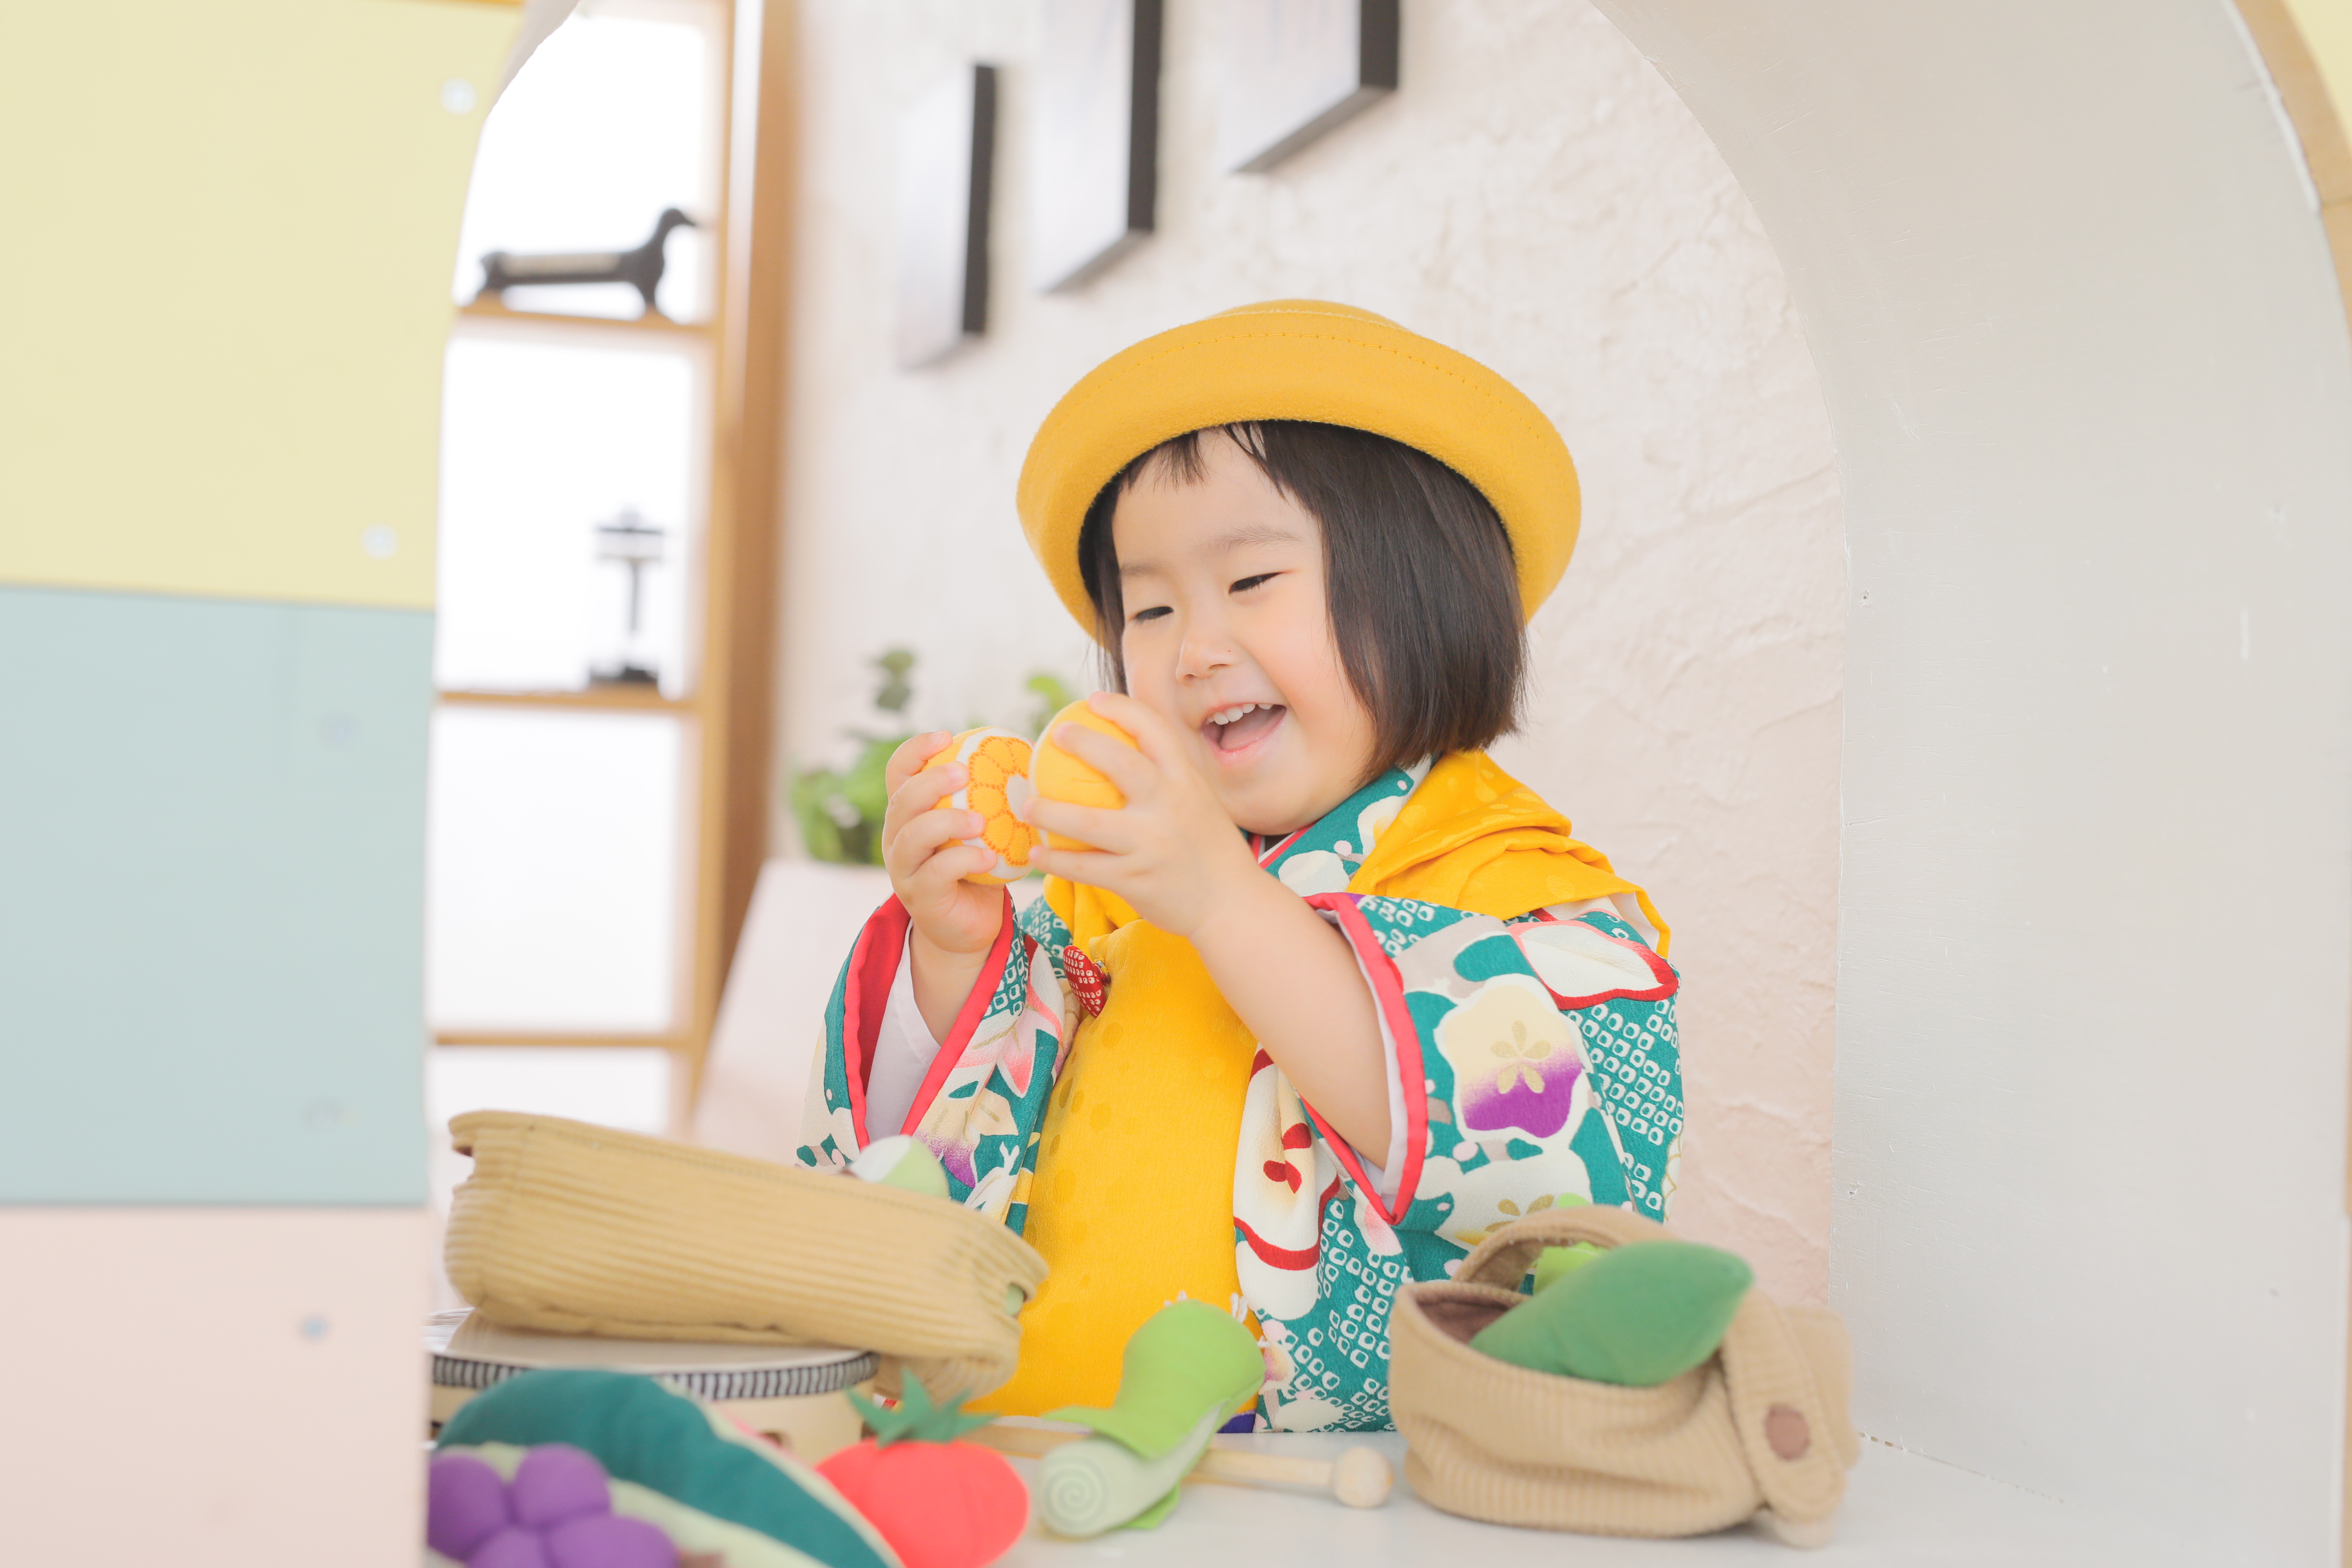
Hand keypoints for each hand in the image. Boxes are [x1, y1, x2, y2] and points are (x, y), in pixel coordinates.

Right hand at [881, 732, 1006, 1036]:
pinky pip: (937, 873)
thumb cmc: (978, 868)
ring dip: (946, 821)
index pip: (899, 772)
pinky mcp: (921, 897)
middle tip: (964, 773)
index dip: (916, 750)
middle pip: (901, 801)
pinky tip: (989, 857)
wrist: (968, 928)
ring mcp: (905, 869)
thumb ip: (990, 797)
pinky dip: (963, 859)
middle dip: (930, 782)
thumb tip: (1030, 753)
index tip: (948, 735)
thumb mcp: (982, 828)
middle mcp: (899, 838)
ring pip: (912, 837)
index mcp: (910, 814)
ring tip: (979, 820)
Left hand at [1025, 692, 1265, 939]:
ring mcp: (1151, 844)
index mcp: (1188, 782)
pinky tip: (1037, 853)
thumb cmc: (1208, 849)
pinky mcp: (1135, 879)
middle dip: (1084, 743)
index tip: (1093, 700)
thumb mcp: (1199, 803)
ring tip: (1027, 805)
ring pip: (1089, 823)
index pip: (1155, 731)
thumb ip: (1168, 780)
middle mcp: (1171, 807)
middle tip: (1054, 735)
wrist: (1231, 904)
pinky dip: (1056, 859)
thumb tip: (1123, 750)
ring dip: (1051, 811)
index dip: (1123, 709)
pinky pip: (1084, 867)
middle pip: (1121, 764)